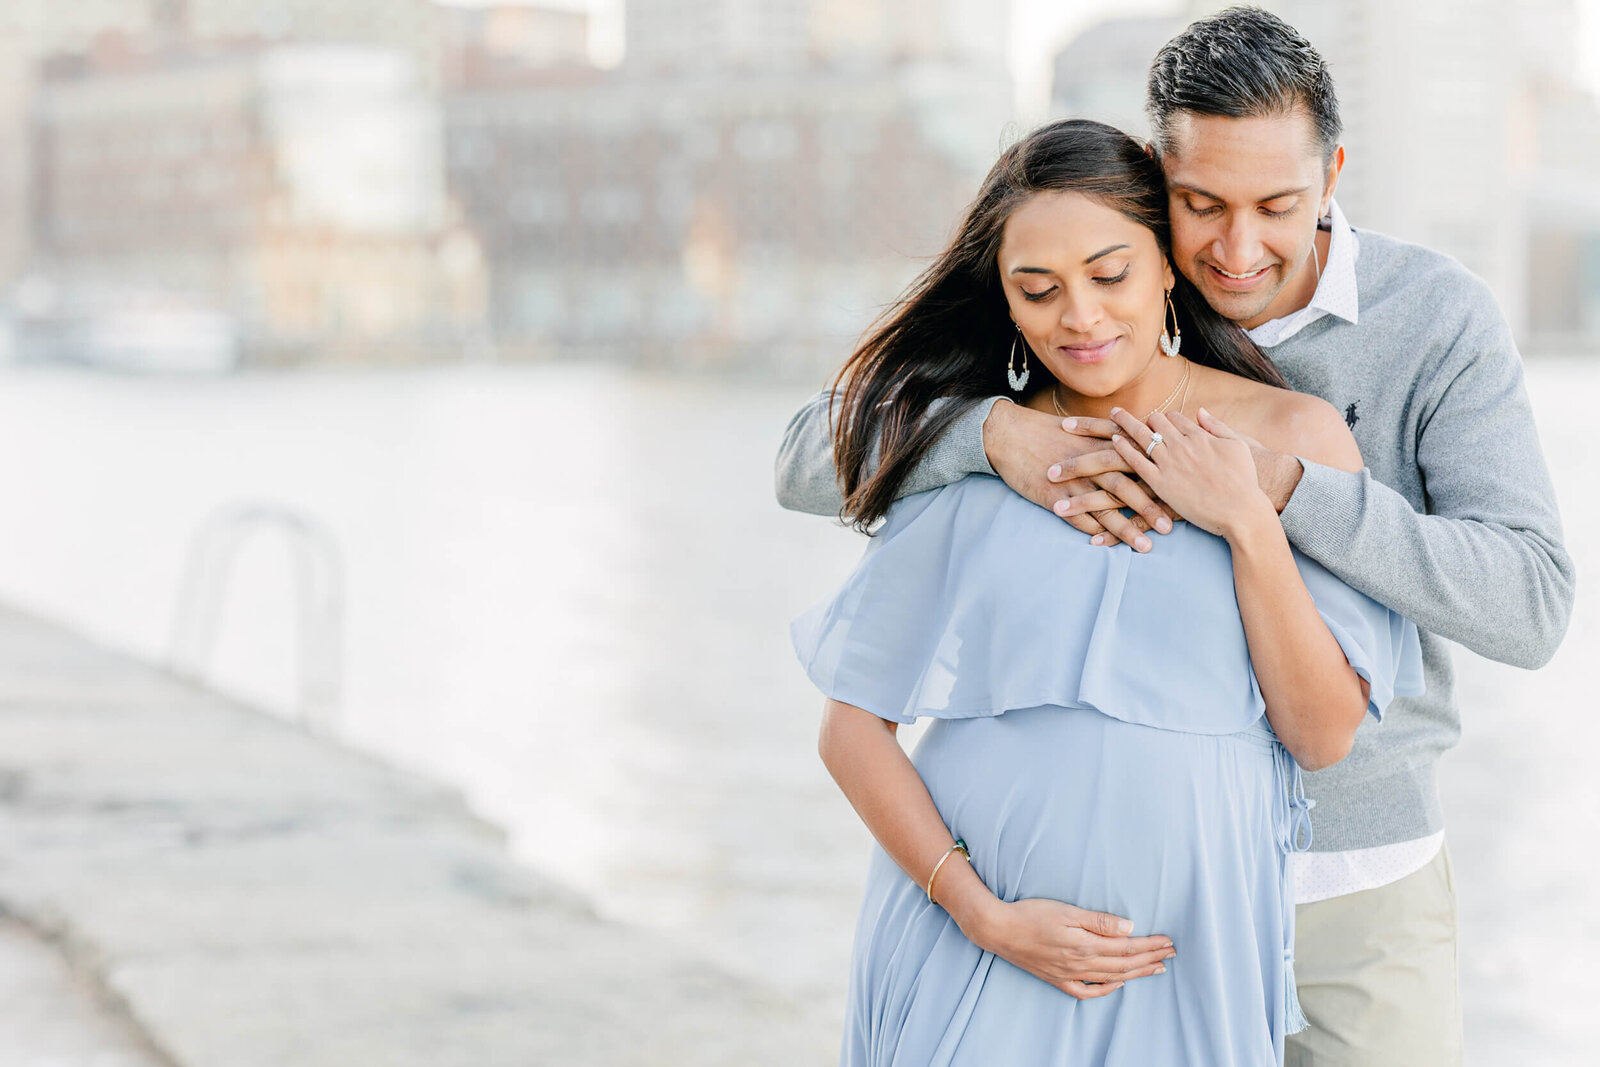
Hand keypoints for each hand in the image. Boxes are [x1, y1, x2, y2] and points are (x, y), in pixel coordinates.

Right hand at [974, 897, 1175, 999]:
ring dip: (1137, 973)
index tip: (1168, 942)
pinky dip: (1107, 989)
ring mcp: (1069, 974)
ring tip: (1156, 969)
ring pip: (1112, 977)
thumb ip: (1099, 922)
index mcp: (1085, 945)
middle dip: (1150, 959)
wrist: (998, 929)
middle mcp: (1081, 963)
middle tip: (1171, 954)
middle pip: (1124, 963)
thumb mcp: (1067, 911)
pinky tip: (1118, 983)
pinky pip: (1088, 990)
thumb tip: (1130, 928)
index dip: (1150, 946)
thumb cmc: (1031, 914)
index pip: (1127, 947)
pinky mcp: (1058, 979)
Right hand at [984, 402, 1176, 548]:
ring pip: (1107, 506)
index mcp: (1105, 444)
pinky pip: (1079, 518)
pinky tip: (1106, 546)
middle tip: (1172, 527)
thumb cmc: (1050, 433)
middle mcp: (1093, 461)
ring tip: (1146, 547)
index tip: (1181, 498)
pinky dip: (1094, 532)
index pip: (1141, 465)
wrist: (1011, 435)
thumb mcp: (1087, 429)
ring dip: (1128, 528)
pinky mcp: (1055, 495)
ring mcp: (1074, 480)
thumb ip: (1116, 439)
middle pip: (1130, 486)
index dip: (1161, 483)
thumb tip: (1143, 447)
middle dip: (1152, 508)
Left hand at [1107, 407, 1275, 541]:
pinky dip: (1124, 448)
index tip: (1158, 422)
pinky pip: (1136, 461)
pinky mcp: (1161, 483)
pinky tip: (1114, 440)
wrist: (1241, 510)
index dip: (1164, 418)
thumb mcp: (1238, 445)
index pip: (1174, 417)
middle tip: (1130, 417)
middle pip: (1156, 421)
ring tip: (1114, 414)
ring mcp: (1170, 463)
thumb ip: (1217, 426)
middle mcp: (1182, 445)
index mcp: (1200, 435)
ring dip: (1126, 423)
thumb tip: (1199, 411)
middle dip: (1145, 418)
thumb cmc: (1244, 480)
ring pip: (1142, 435)